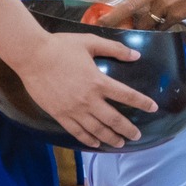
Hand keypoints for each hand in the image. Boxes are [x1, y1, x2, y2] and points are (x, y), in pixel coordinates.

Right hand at [13, 31, 154, 149]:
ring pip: (97, 130)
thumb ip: (115, 49)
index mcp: (98, 81)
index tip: (153, 108)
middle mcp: (89, 99)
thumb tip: (136, 55)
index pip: (127, 95)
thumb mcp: (90, 42)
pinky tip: (95, 144)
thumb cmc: (61, 46)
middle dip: (128, 129)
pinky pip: (77, 132)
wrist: (32, 56)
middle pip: (114, 119)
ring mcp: (74, 110)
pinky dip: (88, 140)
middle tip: (137, 136)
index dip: (142, 103)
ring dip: (110, 138)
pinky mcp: (60, 115)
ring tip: (120, 143)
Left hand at [94, 0, 185, 26]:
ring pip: (144, 21)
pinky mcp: (174, 16)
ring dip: (141, 26)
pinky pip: (160, 27)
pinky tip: (165, 22)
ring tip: (142, 26)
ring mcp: (165, 2)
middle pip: (127, 6)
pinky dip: (159, 27)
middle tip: (99, 23)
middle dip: (111, 18)